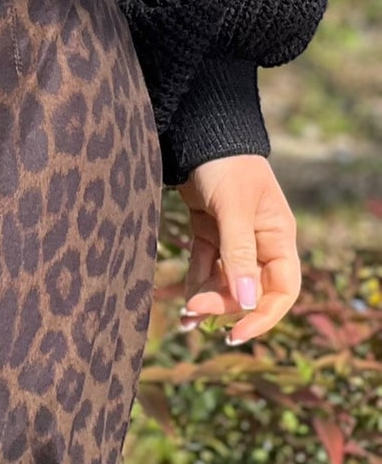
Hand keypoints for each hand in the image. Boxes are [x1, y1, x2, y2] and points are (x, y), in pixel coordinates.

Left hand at [175, 154, 300, 345]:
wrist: (198, 130)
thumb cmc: (225, 165)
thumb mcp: (233, 208)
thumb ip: (239, 252)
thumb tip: (245, 301)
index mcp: (278, 236)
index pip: (281, 289)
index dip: (263, 315)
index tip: (237, 332)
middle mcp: (260, 240)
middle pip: (249, 288)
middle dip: (224, 305)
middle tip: (194, 314)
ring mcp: (233, 236)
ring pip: (225, 279)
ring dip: (207, 297)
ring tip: (185, 316)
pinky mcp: (208, 228)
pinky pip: (206, 264)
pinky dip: (195, 280)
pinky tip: (182, 298)